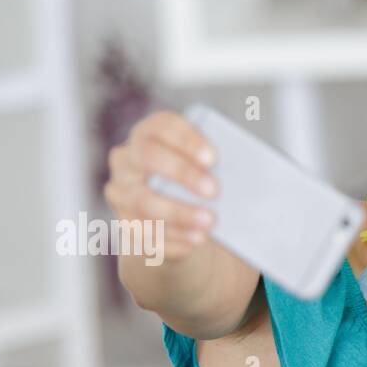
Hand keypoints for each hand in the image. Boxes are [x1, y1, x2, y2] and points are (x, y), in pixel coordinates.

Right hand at [103, 109, 218, 259]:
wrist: (172, 215)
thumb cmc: (195, 181)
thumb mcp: (201, 167)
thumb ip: (213, 166)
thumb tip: (245, 178)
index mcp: (148, 134)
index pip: (163, 126)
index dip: (187, 140)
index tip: (213, 159)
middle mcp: (126, 159)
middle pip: (148, 156)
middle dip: (182, 172)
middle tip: (214, 190)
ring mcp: (121, 193)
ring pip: (144, 201)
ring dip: (180, 213)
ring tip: (209, 221)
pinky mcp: (126, 225)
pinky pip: (145, 233)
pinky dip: (174, 239)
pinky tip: (197, 240)